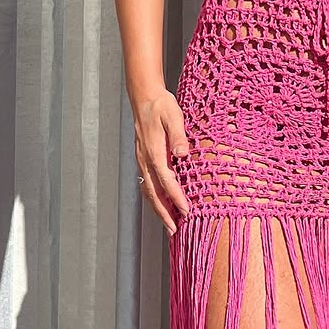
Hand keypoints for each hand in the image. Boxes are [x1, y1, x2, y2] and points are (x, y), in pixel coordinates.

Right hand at [134, 88, 190, 232]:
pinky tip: (161, 205)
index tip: (186, 211)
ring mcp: (142, 160)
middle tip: (174, 230)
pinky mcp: (143, 158)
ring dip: (158, 209)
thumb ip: (178, 136)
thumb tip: (183, 154)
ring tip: (168, 225)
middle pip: (153, 192)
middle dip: (164, 213)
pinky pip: (147, 183)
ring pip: (148, 191)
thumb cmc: (161, 105)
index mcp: (154, 151)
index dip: (176, 197)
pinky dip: (154, 198)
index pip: (166, 180)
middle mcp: (145, 159)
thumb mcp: (174, 116)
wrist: (145, 97)